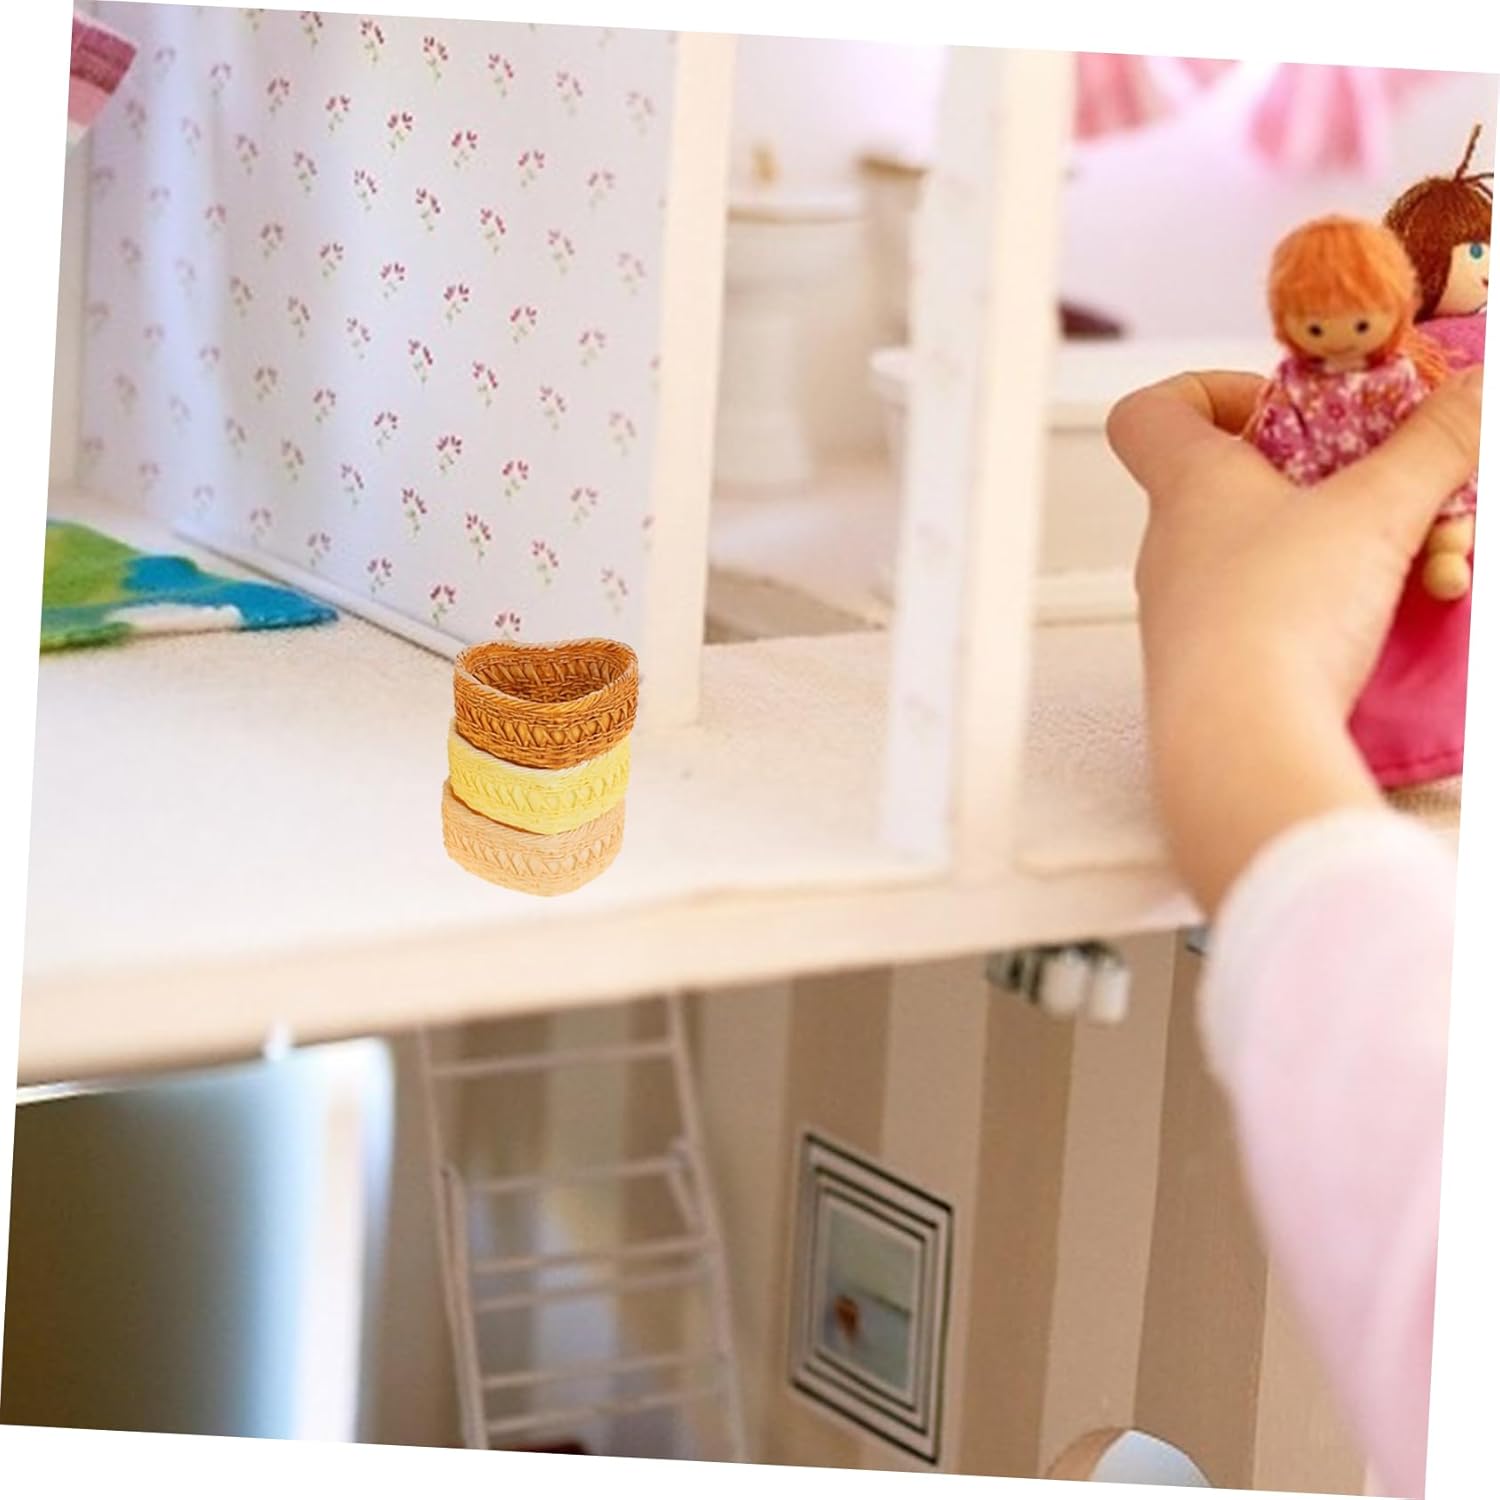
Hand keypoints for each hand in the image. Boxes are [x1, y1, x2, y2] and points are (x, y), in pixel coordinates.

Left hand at [1106, 365, 1482, 913]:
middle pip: (1241, 480)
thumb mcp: (1377, 510)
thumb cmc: (1279, 616)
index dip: (1210, 389)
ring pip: (1276, 553)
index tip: (1283, 400)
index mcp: (1188, 486)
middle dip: (1335, 476)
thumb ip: (1433, 443)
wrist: (1239, 746)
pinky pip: (1279, 614)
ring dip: (1358, 547)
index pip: (1150, 412)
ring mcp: (1189, 612)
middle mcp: (1174, 546)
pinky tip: (1400, 617)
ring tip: (1431, 567)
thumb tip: (1478, 389)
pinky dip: (1341, 606)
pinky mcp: (1215, 669)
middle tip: (1394, 486)